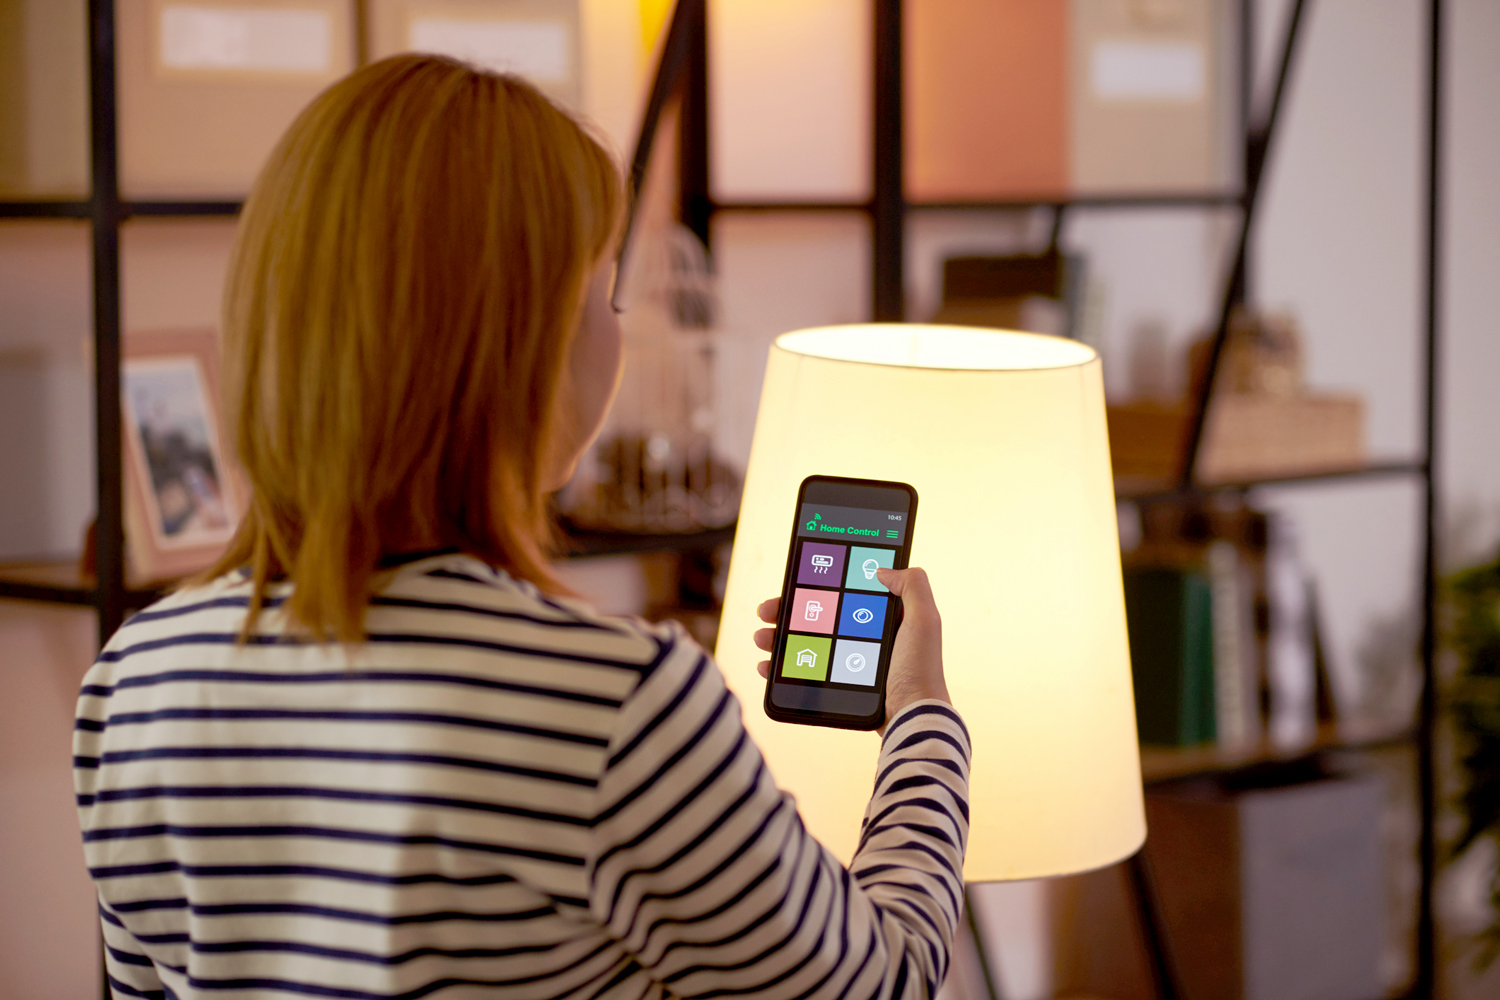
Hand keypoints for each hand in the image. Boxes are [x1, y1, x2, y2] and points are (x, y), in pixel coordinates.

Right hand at [751, 567, 949, 729]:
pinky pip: (803, 672)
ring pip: (804, 643)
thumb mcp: (924, 620)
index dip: (815, 587)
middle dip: (786, 611)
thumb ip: (912, 585)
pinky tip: (767, 665)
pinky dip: (781, 667)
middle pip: (816, 617)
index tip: (793, 581)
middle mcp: (863, 638)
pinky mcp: (839, 685)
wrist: (913, 718)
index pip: (840, 594)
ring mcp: (849, 663)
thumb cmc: (920, 670)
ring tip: (762, 638)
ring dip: (777, 637)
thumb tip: (881, 568)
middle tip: (766, 612)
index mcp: (882, 619)